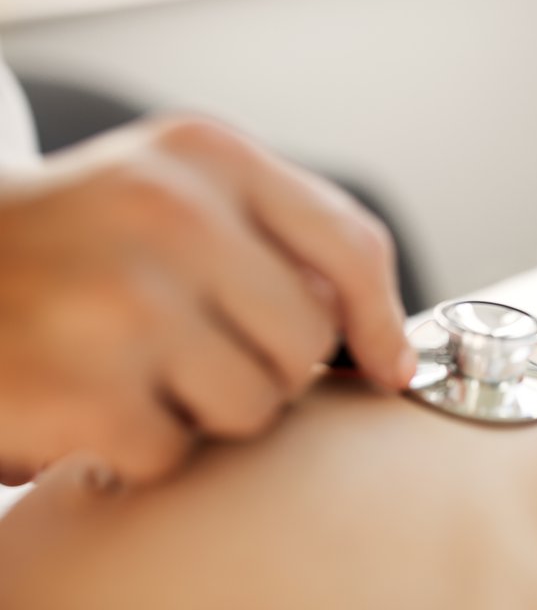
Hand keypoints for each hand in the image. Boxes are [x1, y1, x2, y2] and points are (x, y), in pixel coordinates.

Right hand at [0, 115, 414, 486]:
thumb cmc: (78, 244)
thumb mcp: (174, 194)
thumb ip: (280, 242)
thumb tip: (383, 346)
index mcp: (208, 156)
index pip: (352, 245)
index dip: (382, 321)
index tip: (388, 368)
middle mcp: (170, 213)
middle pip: (308, 341)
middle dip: (266, 365)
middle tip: (192, 348)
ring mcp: (122, 299)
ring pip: (254, 406)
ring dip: (204, 411)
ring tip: (137, 370)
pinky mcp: (77, 386)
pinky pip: (175, 453)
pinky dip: (138, 447)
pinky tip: (91, 403)